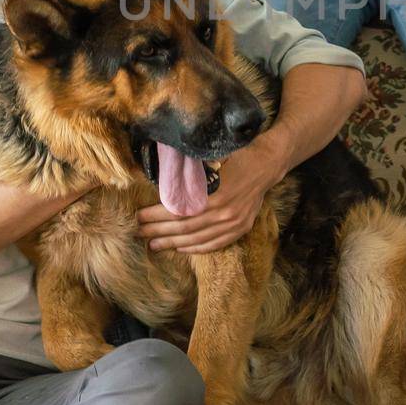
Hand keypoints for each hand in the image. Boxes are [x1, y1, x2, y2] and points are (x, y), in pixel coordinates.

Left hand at [136, 140, 283, 253]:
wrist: (266, 164)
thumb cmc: (236, 156)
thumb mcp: (210, 157)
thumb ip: (188, 170)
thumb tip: (161, 175)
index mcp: (214, 194)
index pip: (177, 211)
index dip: (156, 215)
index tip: (139, 216)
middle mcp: (224, 212)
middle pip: (184, 228)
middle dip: (159, 231)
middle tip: (140, 232)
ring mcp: (233, 223)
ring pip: (197, 239)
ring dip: (173, 243)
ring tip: (154, 245)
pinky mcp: (240, 228)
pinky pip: (214, 244)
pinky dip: (196, 248)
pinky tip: (181, 249)